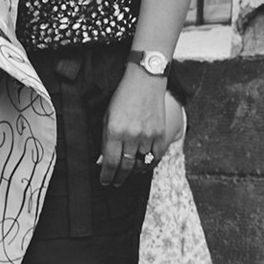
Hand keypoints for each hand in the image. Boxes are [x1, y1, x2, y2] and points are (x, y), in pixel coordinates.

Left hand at [98, 64, 167, 185]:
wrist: (145, 81)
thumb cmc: (123, 97)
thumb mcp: (107, 116)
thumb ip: (106, 139)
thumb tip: (103, 159)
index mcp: (115, 130)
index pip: (110, 162)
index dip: (107, 175)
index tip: (105, 180)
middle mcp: (132, 135)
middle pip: (125, 167)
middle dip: (118, 178)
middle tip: (115, 182)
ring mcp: (148, 135)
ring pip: (141, 164)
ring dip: (133, 171)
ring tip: (128, 174)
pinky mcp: (160, 133)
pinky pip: (156, 156)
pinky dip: (149, 163)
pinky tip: (142, 165)